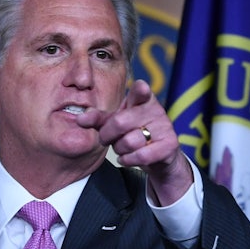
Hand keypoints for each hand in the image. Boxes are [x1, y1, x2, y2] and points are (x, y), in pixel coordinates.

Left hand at [76, 79, 192, 204]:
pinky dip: (128, 160)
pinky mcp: (169, 145)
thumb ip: (98, 119)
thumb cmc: (133, 133)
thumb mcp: (114, 123)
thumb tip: (80, 119)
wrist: (158, 156)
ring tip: (124, 148)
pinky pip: (141, 156)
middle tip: (107, 139)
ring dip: (119, 150)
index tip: (141, 88)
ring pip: (129, 142)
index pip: (141, 91)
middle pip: (119, 122)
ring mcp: (164, 127)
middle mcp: (155, 110)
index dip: (141, 90)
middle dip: (107, 135)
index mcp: (142, 99)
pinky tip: (128, 158)